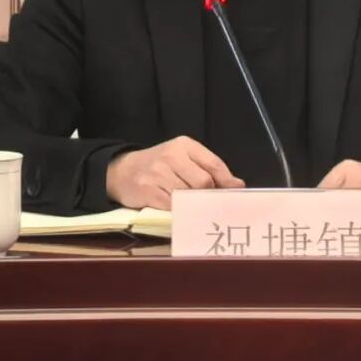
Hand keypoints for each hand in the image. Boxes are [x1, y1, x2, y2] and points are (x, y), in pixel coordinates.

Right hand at [106, 135, 244, 209]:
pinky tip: (180, 214)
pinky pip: (172, 207)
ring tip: (194, 210)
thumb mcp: (182, 159)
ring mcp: (157, 172)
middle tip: (210, 205)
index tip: (235, 194)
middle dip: (208, 196)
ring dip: (194, 206)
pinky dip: (179, 214)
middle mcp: (171, 155)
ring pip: (188, 196)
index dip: (227, 182)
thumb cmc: (159, 166)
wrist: (122, 171)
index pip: (213, 164)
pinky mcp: (147, 190)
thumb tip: (238, 185)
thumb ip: (208, 168)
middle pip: (203, 182)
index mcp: (184, 145)